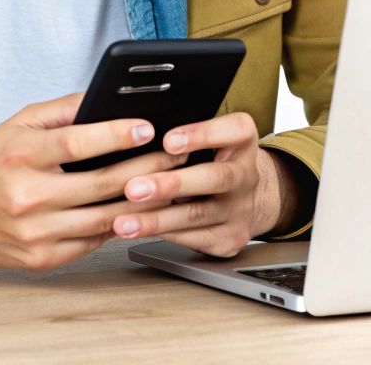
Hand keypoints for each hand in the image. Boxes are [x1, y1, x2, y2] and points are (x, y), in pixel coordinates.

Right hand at [0, 92, 187, 270]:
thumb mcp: (19, 122)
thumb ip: (65, 110)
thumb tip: (110, 97)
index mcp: (21, 156)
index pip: (78, 144)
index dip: (117, 135)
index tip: (149, 128)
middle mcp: (26, 197)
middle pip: (102, 185)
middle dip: (148, 168)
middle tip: (180, 154)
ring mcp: (33, 233)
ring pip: (105, 219)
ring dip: (144, 201)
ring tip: (173, 183)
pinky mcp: (39, 259)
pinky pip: (92, 242)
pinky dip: (119, 225)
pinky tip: (142, 210)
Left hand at [109, 111, 296, 256]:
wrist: (245, 200)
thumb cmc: (214, 161)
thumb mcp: (210, 139)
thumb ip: (183, 135)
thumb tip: (135, 134)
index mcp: (243, 142)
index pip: (234, 130)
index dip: (201, 134)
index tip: (168, 140)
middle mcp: (246, 176)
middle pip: (216, 178)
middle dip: (172, 184)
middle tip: (135, 188)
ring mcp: (240, 210)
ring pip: (196, 215)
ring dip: (156, 219)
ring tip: (124, 222)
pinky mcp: (230, 239)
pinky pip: (193, 239)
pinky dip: (162, 235)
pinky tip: (139, 232)